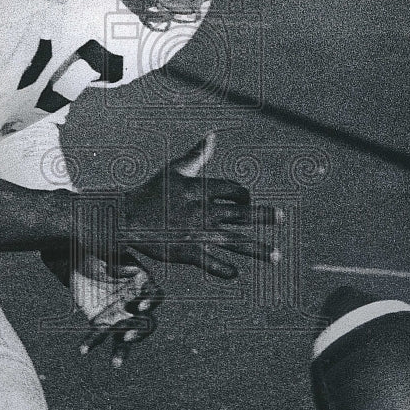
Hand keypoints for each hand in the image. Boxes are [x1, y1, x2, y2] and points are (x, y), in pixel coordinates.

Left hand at [41, 249, 163, 368]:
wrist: (76, 256)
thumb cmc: (96, 247)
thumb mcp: (106, 247)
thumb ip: (114, 251)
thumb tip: (117, 257)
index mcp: (141, 281)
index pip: (155, 295)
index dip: (150, 302)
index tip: (139, 308)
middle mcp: (135, 301)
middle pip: (148, 322)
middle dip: (140, 330)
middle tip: (127, 334)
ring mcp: (121, 314)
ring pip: (129, 336)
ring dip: (124, 349)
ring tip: (116, 363)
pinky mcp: (103, 322)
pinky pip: (101, 337)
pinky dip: (92, 343)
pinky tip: (82, 350)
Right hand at [123, 131, 279, 278]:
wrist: (126, 218)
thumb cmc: (151, 192)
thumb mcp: (175, 170)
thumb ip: (197, 155)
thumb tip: (213, 135)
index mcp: (201, 190)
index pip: (234, 190)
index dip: (243, 195)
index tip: (244, 201)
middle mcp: (203, 211)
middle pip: (242, 214)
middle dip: (264, 216)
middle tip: (282, 217)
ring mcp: (197, 233)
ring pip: (235, 242)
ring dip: (258, 250)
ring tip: (277, 257)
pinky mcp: (187, 252)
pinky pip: (212, 263)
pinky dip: (224, 269)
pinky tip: (235, 273)